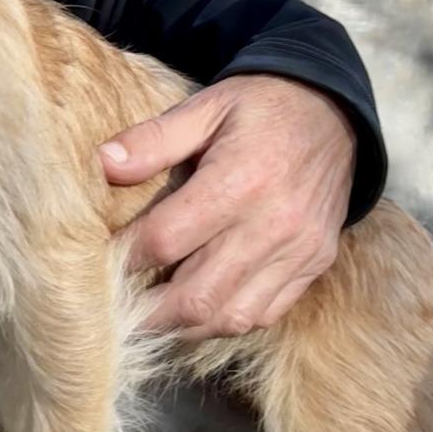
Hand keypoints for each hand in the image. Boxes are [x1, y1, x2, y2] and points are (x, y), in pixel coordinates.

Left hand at [99, 75, 354, 341]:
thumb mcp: (204, 107)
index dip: (125, 256)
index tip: (100, 258)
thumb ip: (153, 139)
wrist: (332, 109)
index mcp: (239, 180)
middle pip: (197, 296)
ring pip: (230, 317)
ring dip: (184, 325)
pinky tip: (199, 306)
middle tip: (115, 309)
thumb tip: (102, 164)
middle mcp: (273, 224)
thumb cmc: (257, 106)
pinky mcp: (315, 264)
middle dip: (147, 311)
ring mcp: (299, 251)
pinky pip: (264, 314)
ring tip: (151, 315)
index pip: (166, 239)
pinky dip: (225, 319)